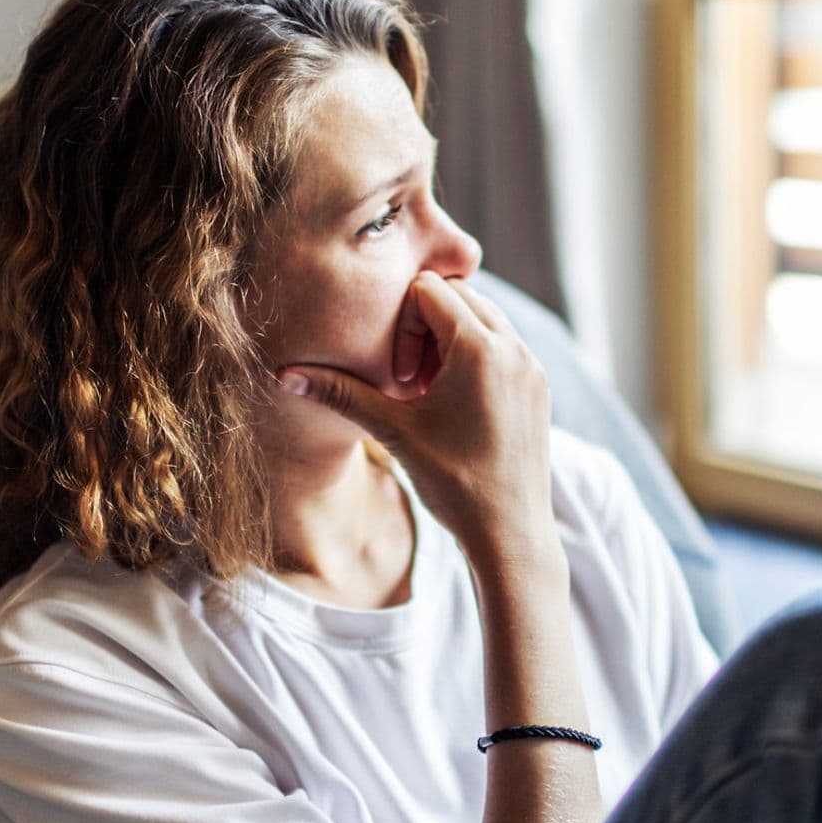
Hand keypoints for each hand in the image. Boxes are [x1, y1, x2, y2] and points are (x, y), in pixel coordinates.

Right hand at [276, 271, 553, 559]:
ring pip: (483, 317)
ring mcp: (531, 365)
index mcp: (480, 347)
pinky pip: (503, 344)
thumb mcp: (393, 432)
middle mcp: (514, 347)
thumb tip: (283, 376)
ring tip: (429, 392)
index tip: (397, 377)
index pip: (428, 289)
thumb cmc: (452, 484)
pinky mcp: (538, 385)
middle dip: (425, 326)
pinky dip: (474, 357)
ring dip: (449, 340)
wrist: (510, 533)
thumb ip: (340, 394)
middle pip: (458, 295)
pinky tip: (454, 404)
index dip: (400, 322)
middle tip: (408, 381)